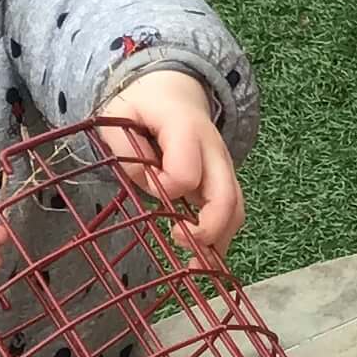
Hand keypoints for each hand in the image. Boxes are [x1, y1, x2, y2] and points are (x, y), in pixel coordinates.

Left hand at [96, 68, 244, 251]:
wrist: (177, 89)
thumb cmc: (144, 105)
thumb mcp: (119, 113)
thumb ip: (122, 146)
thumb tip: (144, 182)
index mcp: (188, 129)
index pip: (184, 174)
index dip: (163, 188)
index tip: (147, 183)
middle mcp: (215, 150)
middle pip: (227, 197)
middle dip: (209, 229)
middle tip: (181, 244)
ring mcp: (225, 167)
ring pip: (237, 209)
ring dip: (221, 241)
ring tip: (198, 267)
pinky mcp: (226, 181)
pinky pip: (234, 212)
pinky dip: (222, 237)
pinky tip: (206, 258)